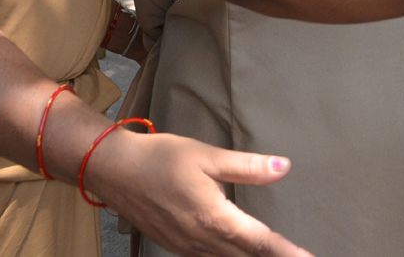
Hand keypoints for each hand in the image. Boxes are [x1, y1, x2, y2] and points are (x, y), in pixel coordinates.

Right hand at [93, 132, 314, 256]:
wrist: (116, 171)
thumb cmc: (161, 159)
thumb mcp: (207, 156)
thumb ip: (247, 166)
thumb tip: (283, 167)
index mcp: (214, 219)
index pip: (261, 244)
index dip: (287, 254)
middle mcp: (202, 241)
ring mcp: (188, 248)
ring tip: (275, 256)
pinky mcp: (177, 246)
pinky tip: (238, 253)